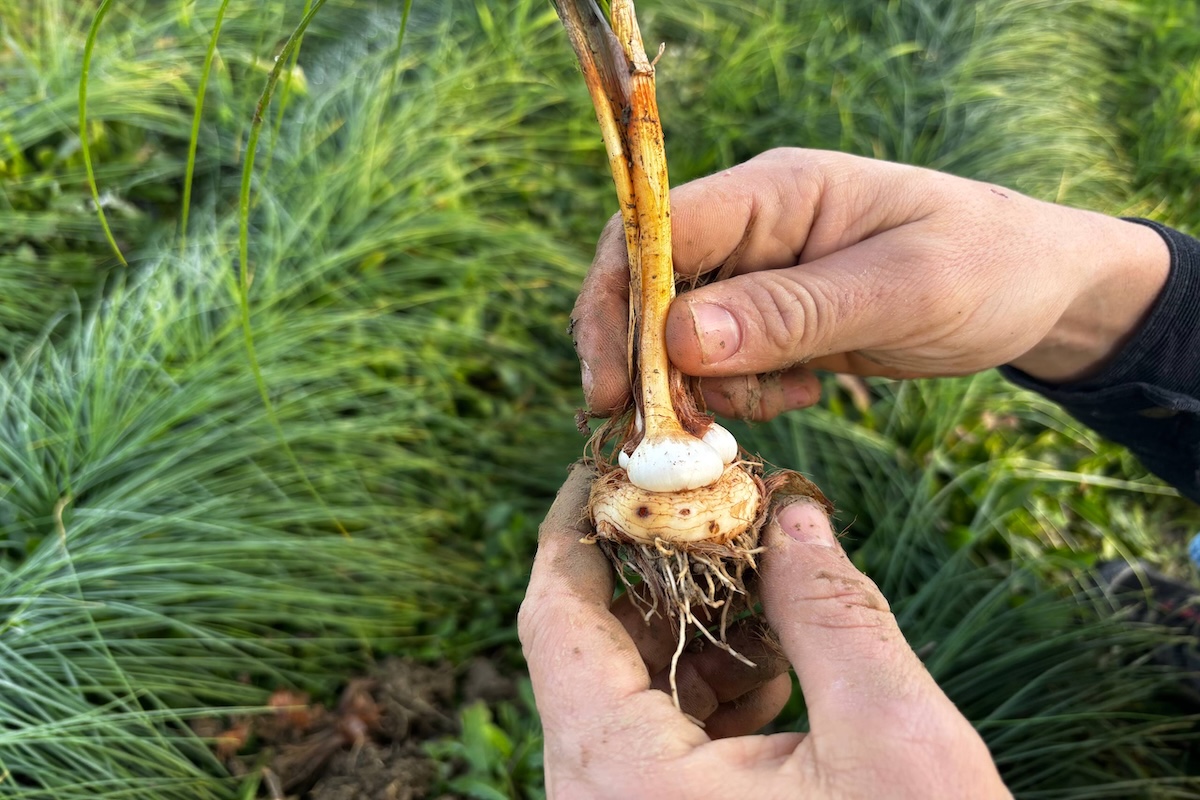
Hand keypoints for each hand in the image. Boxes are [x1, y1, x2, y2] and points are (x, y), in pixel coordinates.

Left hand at [519, 467, 1010, 798]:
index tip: (612, 459)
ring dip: (691, 627)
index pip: (553, 613)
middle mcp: (597, 799)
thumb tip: (794, 510)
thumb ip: (834, 612)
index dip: (576, 523)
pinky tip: (775, 665)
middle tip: (721, 508)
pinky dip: (706, 688)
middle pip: (588, 646)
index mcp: (619, 775)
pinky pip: (657, 738)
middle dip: (656, 569)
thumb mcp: (892, 744)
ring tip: (766, 585)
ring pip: (625, 691)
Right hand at [573, 148, 1169, 419]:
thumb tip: (680, 340)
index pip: (652, 233)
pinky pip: (724, 366)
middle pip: (651, 292)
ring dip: (708, 389)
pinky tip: (804, 394)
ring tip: (784, 401)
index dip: (616, 307)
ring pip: (682, 340)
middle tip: (677, 434)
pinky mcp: (777, 321)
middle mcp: (754, 229)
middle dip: (653, 366)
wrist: (1043, 291)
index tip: (615, 391)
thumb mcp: (900, 290)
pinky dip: (745, 395)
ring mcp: (762, 277)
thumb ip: (792, 312)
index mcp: (773, 193)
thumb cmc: (988, 266)